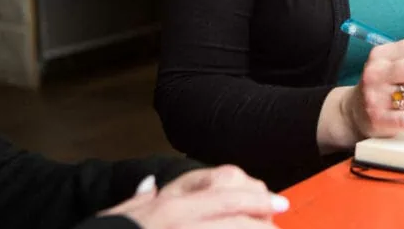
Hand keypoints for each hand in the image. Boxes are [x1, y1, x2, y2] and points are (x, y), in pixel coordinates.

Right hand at [100, 165, 288, 228]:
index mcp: (169, 203)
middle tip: (280, 219)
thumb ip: (140, 198)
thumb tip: (149, 185)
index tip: (275, 202)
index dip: (254, 197)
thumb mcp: (123, 212)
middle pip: (233, 213)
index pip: (222, 192)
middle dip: (262, 215)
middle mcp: (179, 218)